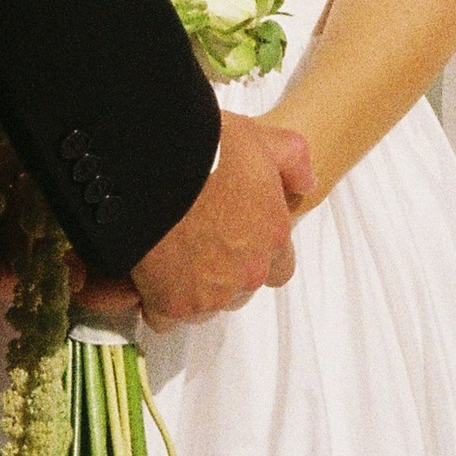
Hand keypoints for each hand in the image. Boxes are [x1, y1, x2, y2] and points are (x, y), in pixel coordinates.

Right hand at [128, 112, 312, 328]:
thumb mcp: (260, 138)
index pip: (279, 267)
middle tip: (198, 239)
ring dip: (194, 288)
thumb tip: (305, 183)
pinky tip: (150, 272)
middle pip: (242, 289)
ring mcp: (210, 294)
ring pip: (207, 305)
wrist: (153, 164)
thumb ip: (292, 160)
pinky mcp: (171, 304)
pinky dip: (157, 299)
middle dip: (225, 272)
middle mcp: (248, 273)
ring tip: (171, 253)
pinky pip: (167, 317)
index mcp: (272, 236)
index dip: (258, 252)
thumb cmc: (206, 149)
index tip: (234, 235)